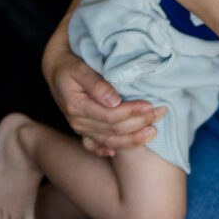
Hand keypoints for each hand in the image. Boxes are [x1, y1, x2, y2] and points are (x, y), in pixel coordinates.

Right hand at [42, 28, 163, 155]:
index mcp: (77, 106)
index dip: (133, 112)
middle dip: (140, 123)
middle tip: (161, 112)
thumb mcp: (79, 68)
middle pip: (114, 130)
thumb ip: (96, 84)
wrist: (57, 70)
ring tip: (153, 131)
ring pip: (109, 141)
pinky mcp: (82, 131)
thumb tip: (114, 100)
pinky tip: (117, 153)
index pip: (111, 116)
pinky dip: (106, 151)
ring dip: (133, 139)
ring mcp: (80, 129)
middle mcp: (78, 122)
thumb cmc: (70, 65)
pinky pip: (94, 146)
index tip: (151, 105)